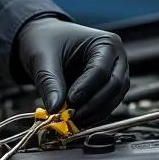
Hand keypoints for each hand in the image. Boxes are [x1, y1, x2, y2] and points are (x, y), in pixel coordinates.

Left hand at [14, 17, 128, 126]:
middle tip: (71, 117)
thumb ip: (50, 81)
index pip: (101, 70)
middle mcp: (116, 58)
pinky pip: (107, 105)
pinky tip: (76, 120)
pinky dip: (93, 115)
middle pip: (114, 86)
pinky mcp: (107, 88)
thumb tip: (55, 108)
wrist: (42, 39)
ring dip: (94, 113)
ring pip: (114, 99)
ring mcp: (115, 74)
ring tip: (72, 121)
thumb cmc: (45, 39)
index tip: (70, 100)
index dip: (86, 88)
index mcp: (106, 42)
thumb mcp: (42, 57)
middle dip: (93, 105)